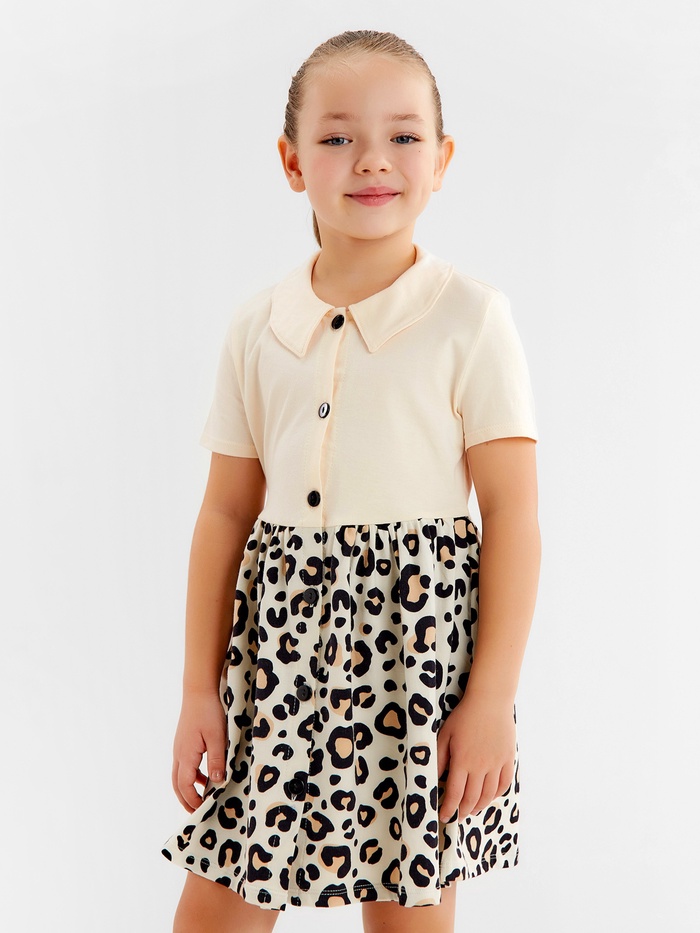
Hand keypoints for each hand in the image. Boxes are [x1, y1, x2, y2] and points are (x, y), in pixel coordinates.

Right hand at [171, 691, 226, 812]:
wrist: (198, 691)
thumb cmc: (208, 712)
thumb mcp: (217, 737)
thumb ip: (216, 760)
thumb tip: (216, 781)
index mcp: (186, 756)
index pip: (185, 786)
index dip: (192, 800)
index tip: (203, 810)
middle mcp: (179, 754)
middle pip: (177, 785)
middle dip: (186, 800)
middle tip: (196, 812)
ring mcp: (179, 748)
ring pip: (179, 776)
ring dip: (188, 789)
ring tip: (201, 798)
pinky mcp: (183, 742)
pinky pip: (184, 765)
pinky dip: (192, 776)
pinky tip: (205, 776)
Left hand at [436, 692, 515, 821]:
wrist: (490, 701)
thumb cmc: (464, 716)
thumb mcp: (445, 734)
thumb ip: (440, 758)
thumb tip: (434, 778)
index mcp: (462, 761)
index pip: (454, 793)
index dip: (449, 808)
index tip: (444, 816)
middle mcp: (480, 766)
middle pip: (472, 798)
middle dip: (462, 811)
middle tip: (456, 817)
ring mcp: (496, 764)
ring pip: (489, 794)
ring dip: (479, 806)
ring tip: (471, 810)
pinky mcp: (508, 759)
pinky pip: (504, 783)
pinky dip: (497, 794)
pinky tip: (490, 797)